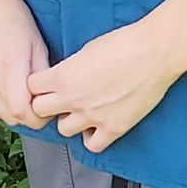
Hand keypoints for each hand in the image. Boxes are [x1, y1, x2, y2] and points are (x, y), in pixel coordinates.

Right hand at [0, 0, 51, 129]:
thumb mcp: (39, 47)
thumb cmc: (17, 21)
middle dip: (29, 114)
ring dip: (14, 109)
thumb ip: (43, 79)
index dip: (40, 117)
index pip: (23, 113)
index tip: (48, 106)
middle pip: (12, 118)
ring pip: (0, 115)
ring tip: (22, 89)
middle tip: (38, 97)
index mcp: (7, 68)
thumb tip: (49, 103)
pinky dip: (0, 104)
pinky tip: (7, 85)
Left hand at [28, 21, 176, 152]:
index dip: (38, 84)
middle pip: (40, 111)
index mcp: (64, 76)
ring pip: (63, 129)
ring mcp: (93, 116)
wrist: (155, 52)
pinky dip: (92, 136)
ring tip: (82, 110)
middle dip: (48, 103)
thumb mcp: (87, 49)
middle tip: (60, 97)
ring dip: (70, 120)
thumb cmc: (125, 43)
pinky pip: (92, 145)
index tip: (46, 82)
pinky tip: (98, 124)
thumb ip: (70, 68)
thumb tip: (64, 77)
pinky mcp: (114, 128)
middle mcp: (74, 99)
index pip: (32, 87)